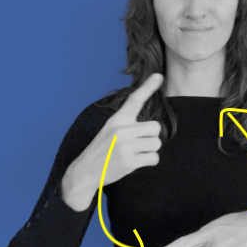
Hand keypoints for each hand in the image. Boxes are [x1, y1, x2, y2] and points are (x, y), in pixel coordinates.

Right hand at [60, 73, 164, 210]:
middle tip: (138, 143)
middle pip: (155, 128)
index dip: (148, 88)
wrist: (86, 169)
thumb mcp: (111, 130)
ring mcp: (125, 145)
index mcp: (117, 120)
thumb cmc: (103, 149)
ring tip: (136, 153)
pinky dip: (149, 161)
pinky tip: (137, 162)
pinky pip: (154, 158)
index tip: (159, 76)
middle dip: (151, 137)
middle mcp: (121, 130)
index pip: (135, 100)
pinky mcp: (130, 161)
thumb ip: (128, 124)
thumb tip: (153, 126)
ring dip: (150, 150)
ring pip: (156, 143)